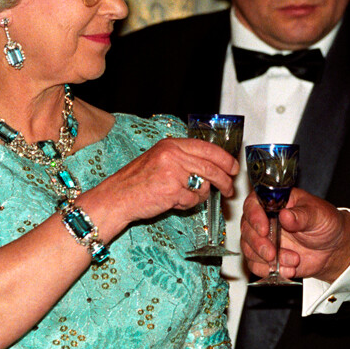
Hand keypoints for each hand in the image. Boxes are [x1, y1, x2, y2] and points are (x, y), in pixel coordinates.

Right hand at [96, 137, 237, 224]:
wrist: (116, 198)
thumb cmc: (136, 182)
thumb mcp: (159, 160)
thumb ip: (183, 159)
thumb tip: (212, 167)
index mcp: (171, 145)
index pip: (207, 148)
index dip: (224, 158)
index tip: (233, 167)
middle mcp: (173, 155)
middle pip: (212, 166)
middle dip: (226, 179)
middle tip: (230, 188)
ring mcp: (173, 172)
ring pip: (205, 183)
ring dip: (206, 194)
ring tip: (198, 197)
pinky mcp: (172, 190)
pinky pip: (193, 199)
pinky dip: (188, 204)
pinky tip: (175, 202)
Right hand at [240, 189, 349, 281]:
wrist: (332, 249)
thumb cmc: (324, 224)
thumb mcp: (318, 215)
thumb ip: (302, 215)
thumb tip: (285, 215)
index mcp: (276, 202)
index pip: (254, 203)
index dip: (254, 216)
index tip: (264, 229)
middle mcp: (265, 219)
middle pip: (246, 228)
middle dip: (258, 243)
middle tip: (272, 253)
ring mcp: (264, 239)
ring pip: (248, 248)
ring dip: (266, 259)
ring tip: (292, 261)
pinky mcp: (266, 257)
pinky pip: (255, 265)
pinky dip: (269, 270)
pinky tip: (288, 269)